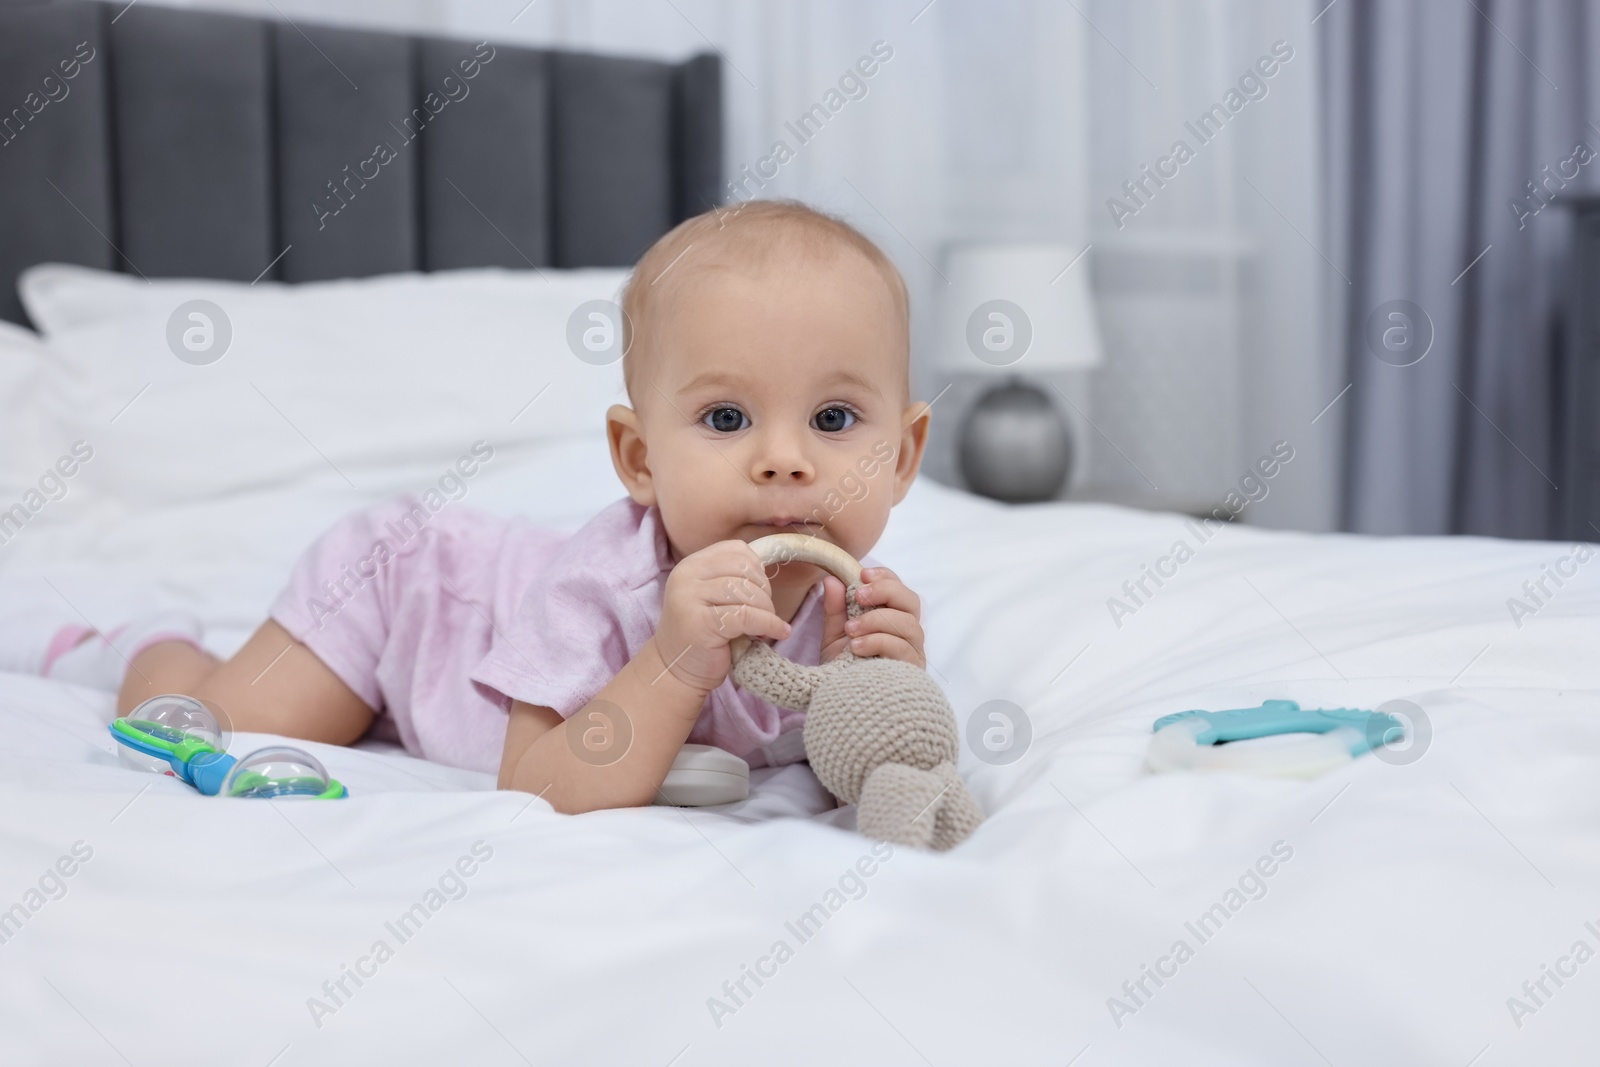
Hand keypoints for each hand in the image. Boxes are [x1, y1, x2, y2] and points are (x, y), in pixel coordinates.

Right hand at [652, 540, 792, 694]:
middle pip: (744, 568)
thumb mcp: (712, 597)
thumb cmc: (702, 634)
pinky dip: (770, 624)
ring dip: (767, 610)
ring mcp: (690, 598)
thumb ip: (732, 579)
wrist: (675, 670)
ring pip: (747, 592)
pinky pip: (747, 616)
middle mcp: (686, 576)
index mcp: (691, 565)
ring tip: (764, 626)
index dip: (757, 569)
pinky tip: (779, 632)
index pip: (736, 549)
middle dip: (764, 590)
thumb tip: (768, 570)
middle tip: (764, 612)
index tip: (760, 591)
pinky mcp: (701, 624)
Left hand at [820, 566, 924, 668]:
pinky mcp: (912, 671)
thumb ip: (835, 609)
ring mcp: (913, 652)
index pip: (899, 590)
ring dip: (877, 620)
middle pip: (911, 601)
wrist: (844, 705)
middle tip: (859, 596)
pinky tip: (856, 647)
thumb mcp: (834, 636)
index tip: (863, 574)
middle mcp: (907, 633)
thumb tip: (831, 580)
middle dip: (885, 591)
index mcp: (892, 618)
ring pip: (908, 623)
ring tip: (851, 629)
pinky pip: (902, 648)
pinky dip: (878, 642)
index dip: (885, 578)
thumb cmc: (843, 669)